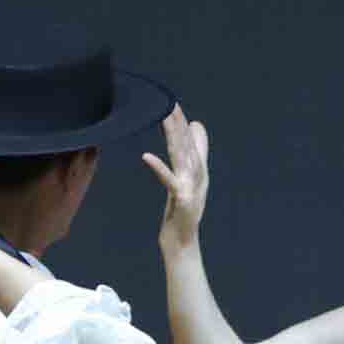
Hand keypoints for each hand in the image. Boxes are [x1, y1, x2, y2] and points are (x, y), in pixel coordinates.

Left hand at [141, 106, 209, 246]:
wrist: (182, 240)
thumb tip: (196, 125)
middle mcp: (197, 174)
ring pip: (181, 156)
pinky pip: (168, 180)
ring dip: (173, 136)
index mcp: (197, 169)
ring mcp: (191, 186)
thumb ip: (196, 151)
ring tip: (163, 118)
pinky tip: (146, 156)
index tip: (171, 102)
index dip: (181, 122)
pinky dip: (158, 167)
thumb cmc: (183, 211)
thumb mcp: (189, 178)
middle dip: (178, 123)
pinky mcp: (181, 199)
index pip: (188, 141)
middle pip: (186, 145)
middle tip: (168, 103)